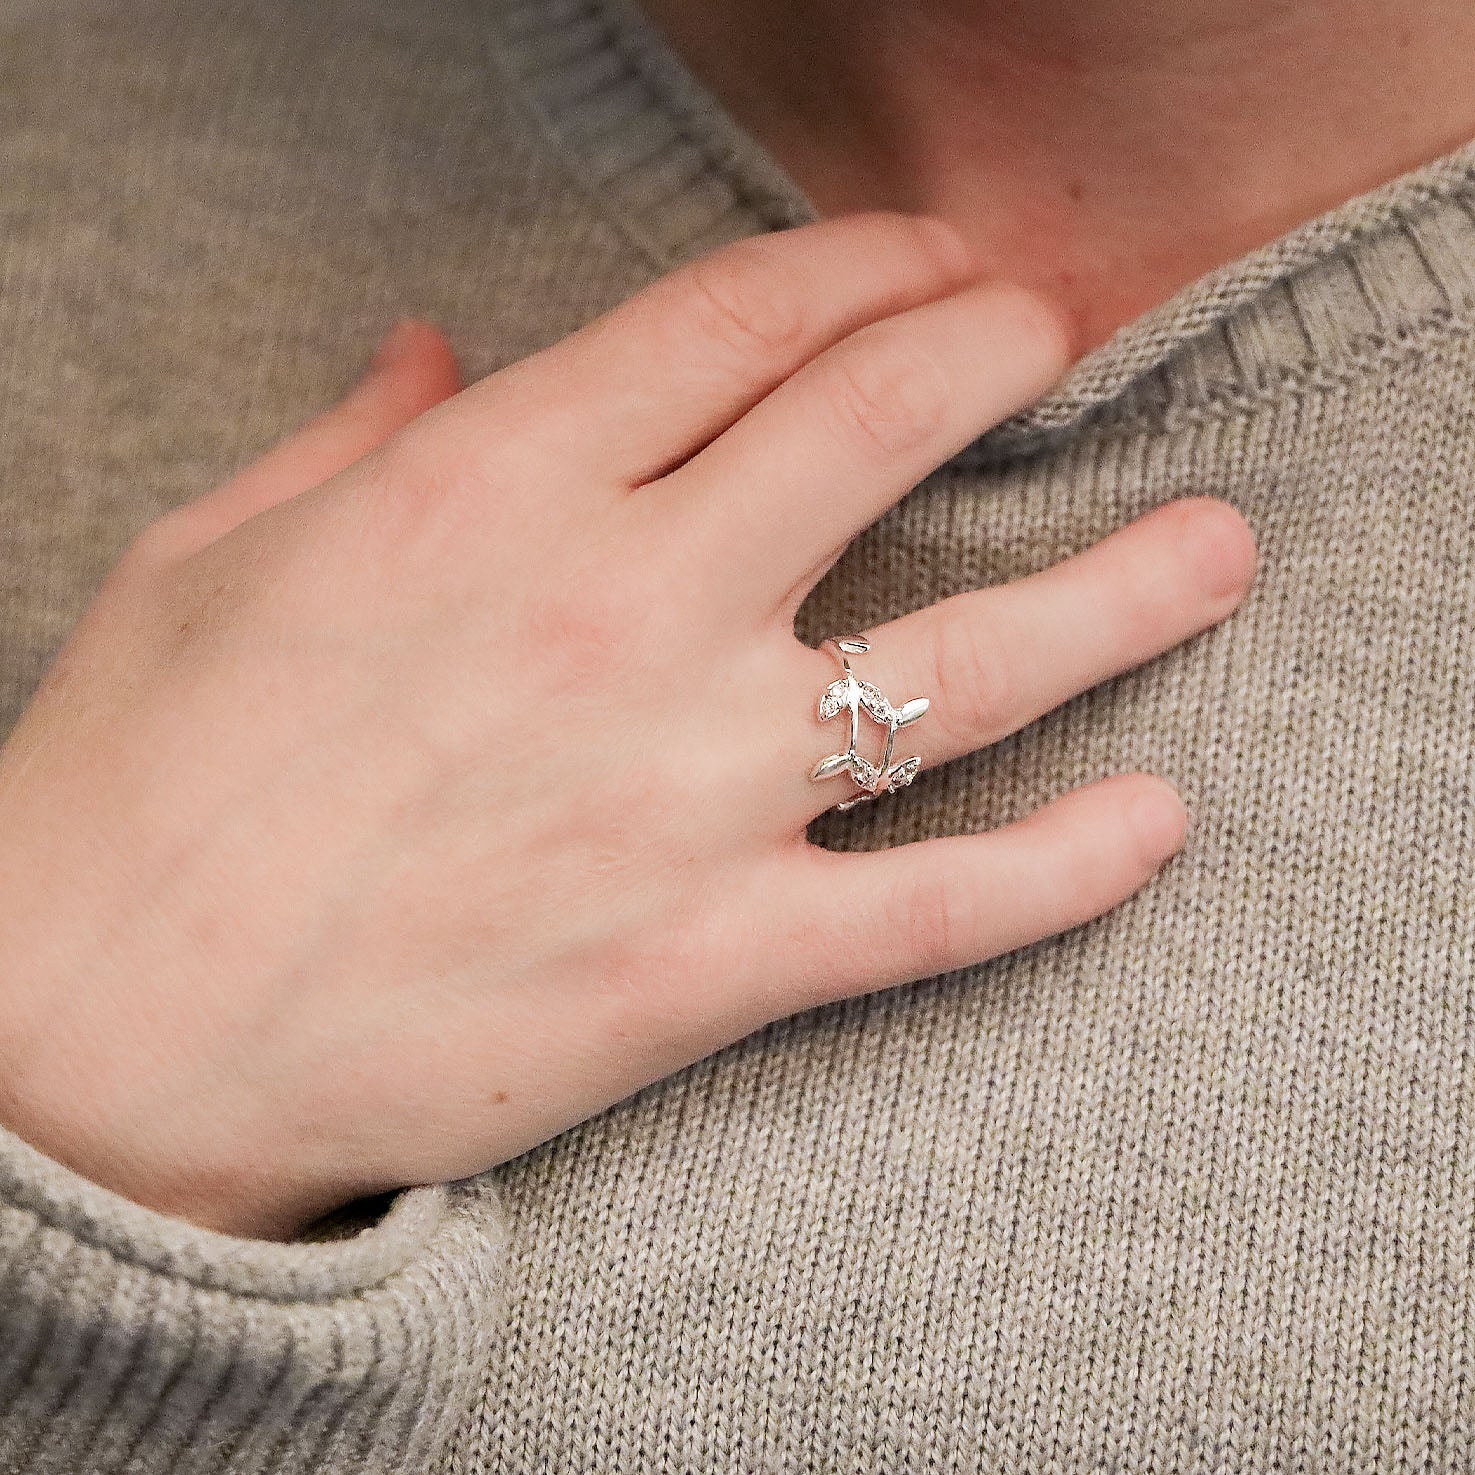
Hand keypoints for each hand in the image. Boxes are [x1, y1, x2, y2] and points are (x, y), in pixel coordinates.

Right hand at [0, 214, 1255, 1238]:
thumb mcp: (213, 559)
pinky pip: (937, 906)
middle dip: (993, 349)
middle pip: (879, 426)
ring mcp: (681, 792)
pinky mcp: (706, 961)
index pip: (740, 322)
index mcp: (490, 491)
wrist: (99, 1041)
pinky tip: (1156, 823)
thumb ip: (351, 437)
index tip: (928, 258)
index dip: (864, 264)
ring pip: (968, 662)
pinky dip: (1066, 867)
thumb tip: (429, 346)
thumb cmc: (135, 792)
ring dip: (1119, 591)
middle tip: (1057, 334)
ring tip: (1219, 548)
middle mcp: (617, 615)